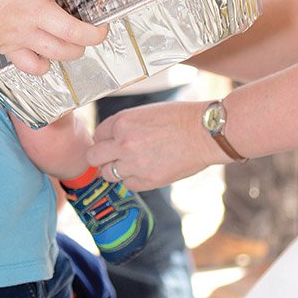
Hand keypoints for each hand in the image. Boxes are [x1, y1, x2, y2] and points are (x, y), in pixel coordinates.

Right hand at [0, 0, 108, 73]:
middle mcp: (33, 15)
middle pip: (77, 32)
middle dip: (96, 32)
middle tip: (101, 26)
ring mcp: (22, 36)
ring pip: (61, 52)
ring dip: (76, 49)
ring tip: (79, 41)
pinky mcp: (9, 49)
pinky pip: (34, 66)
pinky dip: (45, 65)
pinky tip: (46, 55)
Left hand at [86, 98, 223, 189]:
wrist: (204, 133)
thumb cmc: (179, 119)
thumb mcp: (144, 113)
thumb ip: (124, 126)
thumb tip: (111, 140)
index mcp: (121, 121)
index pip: (97, 135)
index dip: (104, 140)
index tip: (112, 143)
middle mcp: (122, 143)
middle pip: (93, 157)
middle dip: (100, 157)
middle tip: (112, 157)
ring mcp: (133, 164)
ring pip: (107, 174)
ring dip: (116, 170)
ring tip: (133, 163)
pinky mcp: (146, 181)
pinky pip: (128, 184)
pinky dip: (133, 180)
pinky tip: (147, 170)